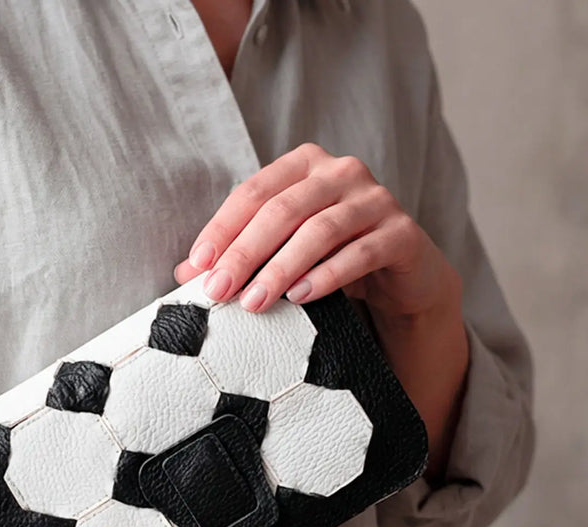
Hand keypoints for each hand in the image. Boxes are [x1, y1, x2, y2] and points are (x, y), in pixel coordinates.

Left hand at [173, 142, 458, 320]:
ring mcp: (376, 199)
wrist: (401, 279)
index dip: (223, 228)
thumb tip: (185, 271)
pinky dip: (326, 276)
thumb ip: (238, 253)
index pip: (254, 191)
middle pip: (283, 209)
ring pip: (320, 230)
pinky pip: (360, 253)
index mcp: (305, 164)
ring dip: (281, 268)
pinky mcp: (402, 233)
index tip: (198, 264)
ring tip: (255, 302)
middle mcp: (342, 171)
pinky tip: (300, 298)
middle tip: (219, 290)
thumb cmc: (332, 257)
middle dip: (245, 252)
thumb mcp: (281, 252)